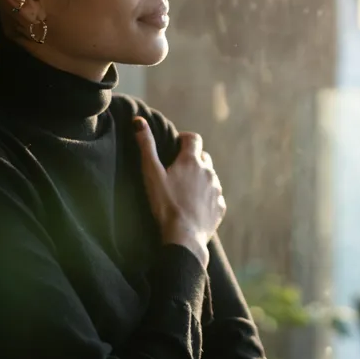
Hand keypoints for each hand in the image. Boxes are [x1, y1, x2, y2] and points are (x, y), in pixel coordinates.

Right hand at [134, 117, 225, 267]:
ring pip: (210, 177)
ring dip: (200, 179)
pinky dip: (207, 198)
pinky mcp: (220, 207)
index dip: (185, 139)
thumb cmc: (165, 205)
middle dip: (193, 159)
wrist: (184, 237)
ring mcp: (216, 190)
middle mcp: (208, 172)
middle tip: (178, 171)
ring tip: (185, 191)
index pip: (194, 138)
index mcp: (192, 161)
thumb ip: (146, 146)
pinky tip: (194, 207)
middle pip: (203, 157)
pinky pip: (215, 197)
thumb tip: (139, 121)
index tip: (176, 145)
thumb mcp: (151, 174)